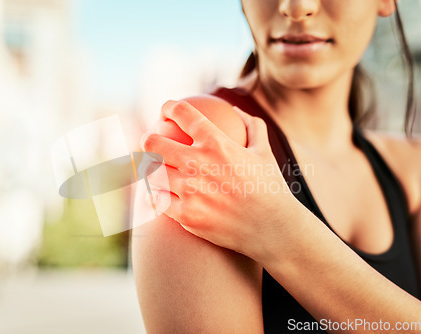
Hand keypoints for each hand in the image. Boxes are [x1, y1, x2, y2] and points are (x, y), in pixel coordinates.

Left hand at [140, 100, 301, 259]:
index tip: (166, 111)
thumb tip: (236, 111)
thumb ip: (252, 127)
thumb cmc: (269, 189)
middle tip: (150, 143)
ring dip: (150, 169)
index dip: (168, 107)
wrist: (273, 230)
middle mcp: (198, 164)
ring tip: (152, 170)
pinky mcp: (186, 215)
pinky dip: (156, 195)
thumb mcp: (265, 151)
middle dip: (147, 139)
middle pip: (153, 143)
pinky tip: (157, 194)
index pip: (182, 114)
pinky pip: (157, 200)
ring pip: (151, 172)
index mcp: (216, 143)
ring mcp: (190, 190)